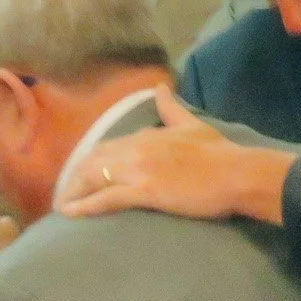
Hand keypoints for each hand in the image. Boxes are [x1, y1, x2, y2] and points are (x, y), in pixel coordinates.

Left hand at [54, 84, 294, 223]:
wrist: (238, 173)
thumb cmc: (220, 153)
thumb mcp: (193, 123)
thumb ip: (171, 108)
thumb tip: (161, 88)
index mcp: (146, 134)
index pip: (107, 146)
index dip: (89, 161)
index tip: (80, 174)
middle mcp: (136, 148)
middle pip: (93, 161)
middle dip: (74, 178)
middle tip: (64, 193)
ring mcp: (139, 169)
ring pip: (94, 177)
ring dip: (73, 192)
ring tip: (61, 206)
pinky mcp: (145, 191)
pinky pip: (106, 198)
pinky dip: (84, 205)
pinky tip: (69, 213)